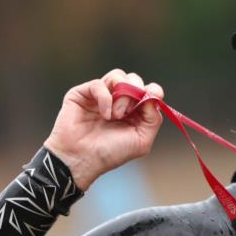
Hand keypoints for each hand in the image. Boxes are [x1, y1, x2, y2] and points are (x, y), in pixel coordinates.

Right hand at [43, 68, 164, 190]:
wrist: (81, 159)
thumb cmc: (110, 153)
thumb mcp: (142, 140)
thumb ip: (153, 118)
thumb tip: (153, 97)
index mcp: (135, 111)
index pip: (150, 89)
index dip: (153, 91)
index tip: (150, 101)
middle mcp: (119, 101)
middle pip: (135, 79)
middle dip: (135, 93)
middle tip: (126, 114)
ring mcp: (101, 96)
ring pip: (118, 76)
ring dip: (121, 95)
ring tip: (115, 116)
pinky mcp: (83, 93)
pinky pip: (99, 83)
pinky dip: (105, 98)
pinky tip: (105, 115)